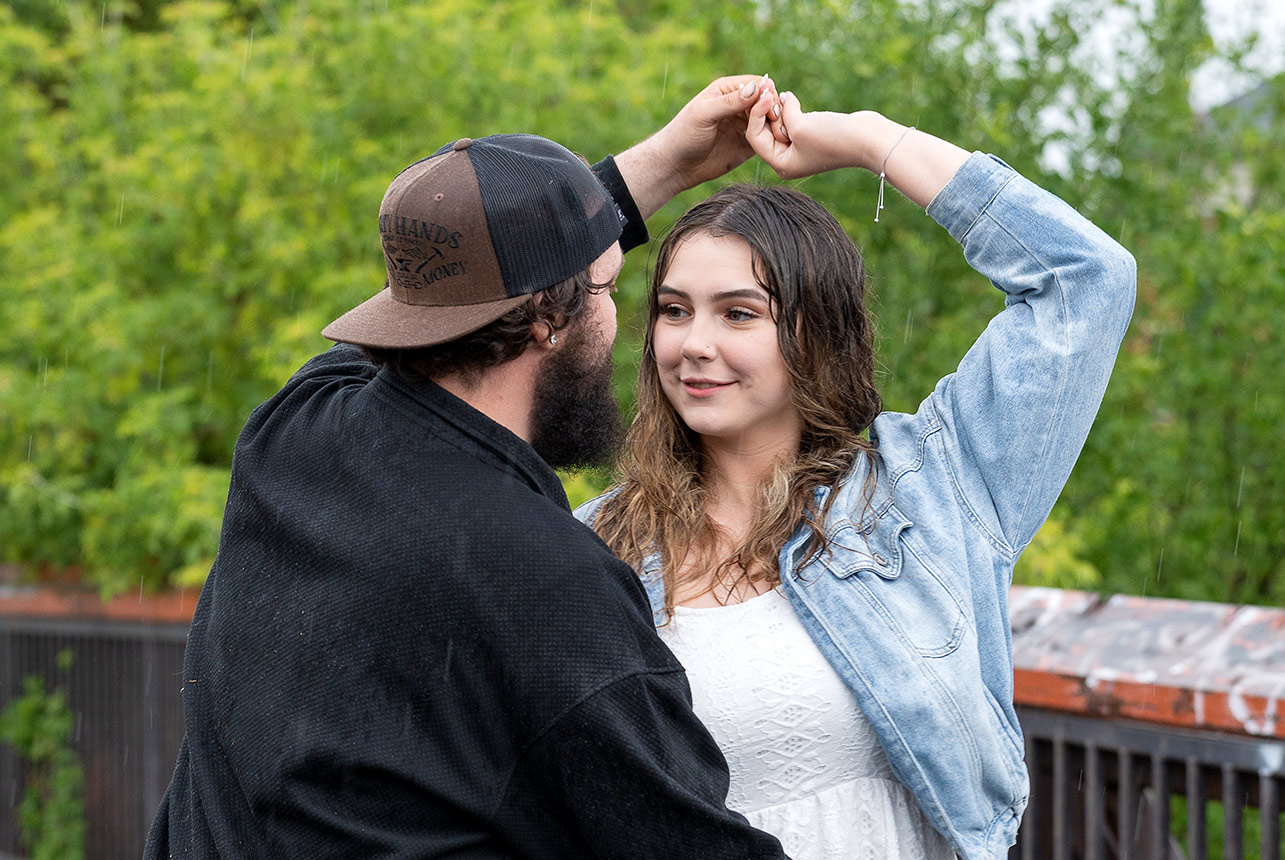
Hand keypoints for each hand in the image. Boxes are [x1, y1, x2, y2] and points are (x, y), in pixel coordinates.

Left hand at [615, 74, 785, 218]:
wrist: (676, 166)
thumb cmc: (683, 135)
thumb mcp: (704, 114)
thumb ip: (730, 102)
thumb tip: (756, 88)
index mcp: (727, 90)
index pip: (757, 84)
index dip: (767, 93)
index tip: (770, 107)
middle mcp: (739, 105)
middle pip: (768, 102)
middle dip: (775, 111)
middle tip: (777, 124)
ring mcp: (745, 125)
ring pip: (770, 120)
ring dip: (778, 126)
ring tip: (780, 136)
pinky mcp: (748, 144)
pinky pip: (767, 139)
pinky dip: (774, 141)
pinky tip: (776, 146)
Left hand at [747, 93, 971, 207]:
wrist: (868, 138)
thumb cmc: (833, 137)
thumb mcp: (800, 125)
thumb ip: (784, 111)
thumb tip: (782, 98)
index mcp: (782, 165)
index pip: (755, 138)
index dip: (756, 114)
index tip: (764, 94)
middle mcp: (788, 160)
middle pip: (764, 131)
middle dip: (765, 110)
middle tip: (769, 89)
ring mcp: (800, 149)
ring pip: (778, 124)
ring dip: (778, 108)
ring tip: (782, 95)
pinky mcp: (811, 137)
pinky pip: (792, 121)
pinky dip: (790, 109)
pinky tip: (791, 98)